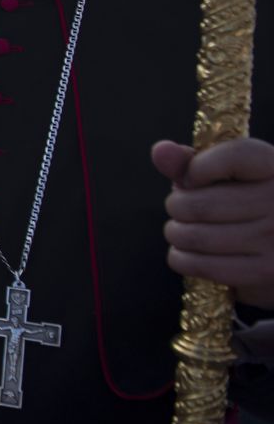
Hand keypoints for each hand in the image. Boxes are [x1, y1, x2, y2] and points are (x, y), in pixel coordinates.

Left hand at [154, 138, 273, 307]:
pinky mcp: (265, 272)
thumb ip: (192, 161)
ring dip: (176, 233)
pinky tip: (188, 251)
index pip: (235, 156)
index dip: (199, 167)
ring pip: (194, 236)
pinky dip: (182, 258)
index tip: (191, 178)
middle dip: (177, 206)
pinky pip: (201, 265)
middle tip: (182, 208)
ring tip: (183, 229)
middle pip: (199, 204)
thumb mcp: (228, 175)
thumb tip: (160, 151)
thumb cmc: (245, 201)